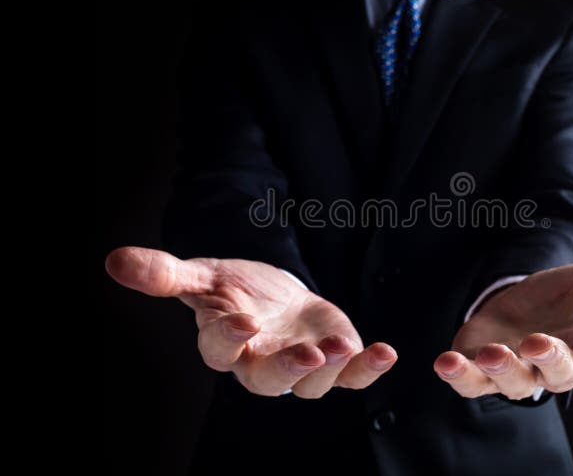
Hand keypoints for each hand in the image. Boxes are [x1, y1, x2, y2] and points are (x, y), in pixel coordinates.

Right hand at [106, 247, 396, 397]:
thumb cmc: (236, 289)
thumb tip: (115, 259)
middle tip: (308, 355)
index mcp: (225, 344)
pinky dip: (368, 368)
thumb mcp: (203, 274)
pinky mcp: (334, 361)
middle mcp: (261, 363)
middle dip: (289, 370)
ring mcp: (301, 366)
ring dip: (333, 368)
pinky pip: (351, 375)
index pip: (220, 350)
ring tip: (343, 346)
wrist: (275, 294)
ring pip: (314, 383)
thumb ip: (165, 273)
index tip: (242, 321)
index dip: (228, 337)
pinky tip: (386, 353)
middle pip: (271, 379)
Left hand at [434, 241, 572, 399]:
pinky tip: (444, 361)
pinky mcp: (481, 368)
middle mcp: (557, 361)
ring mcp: (518, 367)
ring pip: (516, 382)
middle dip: (552, 359)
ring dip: (504, 370)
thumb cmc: (567, 296)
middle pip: (563, 373)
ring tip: (493, 352)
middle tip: (540, 343)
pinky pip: (471, 382)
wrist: (521, 302)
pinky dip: (459, 375)